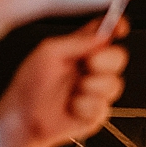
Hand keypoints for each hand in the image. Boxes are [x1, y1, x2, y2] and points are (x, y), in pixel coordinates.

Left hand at [0, 19, 130, 146]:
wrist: (26, 119)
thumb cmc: (30, 86)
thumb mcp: (49, 53)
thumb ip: (77, 42)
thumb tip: (102, 36)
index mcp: (79, 49)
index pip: (105, 33)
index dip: (117, 27)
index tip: (120, 28)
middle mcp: (90, 68)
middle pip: (119, 57)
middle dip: (106, 62)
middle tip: (89, 65)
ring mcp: (96, 91)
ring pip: (115, 84)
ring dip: (92, 88)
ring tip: (73, 92)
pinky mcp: (98, 112)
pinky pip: (104, 107)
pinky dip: (84, 107)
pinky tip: (71, 107)